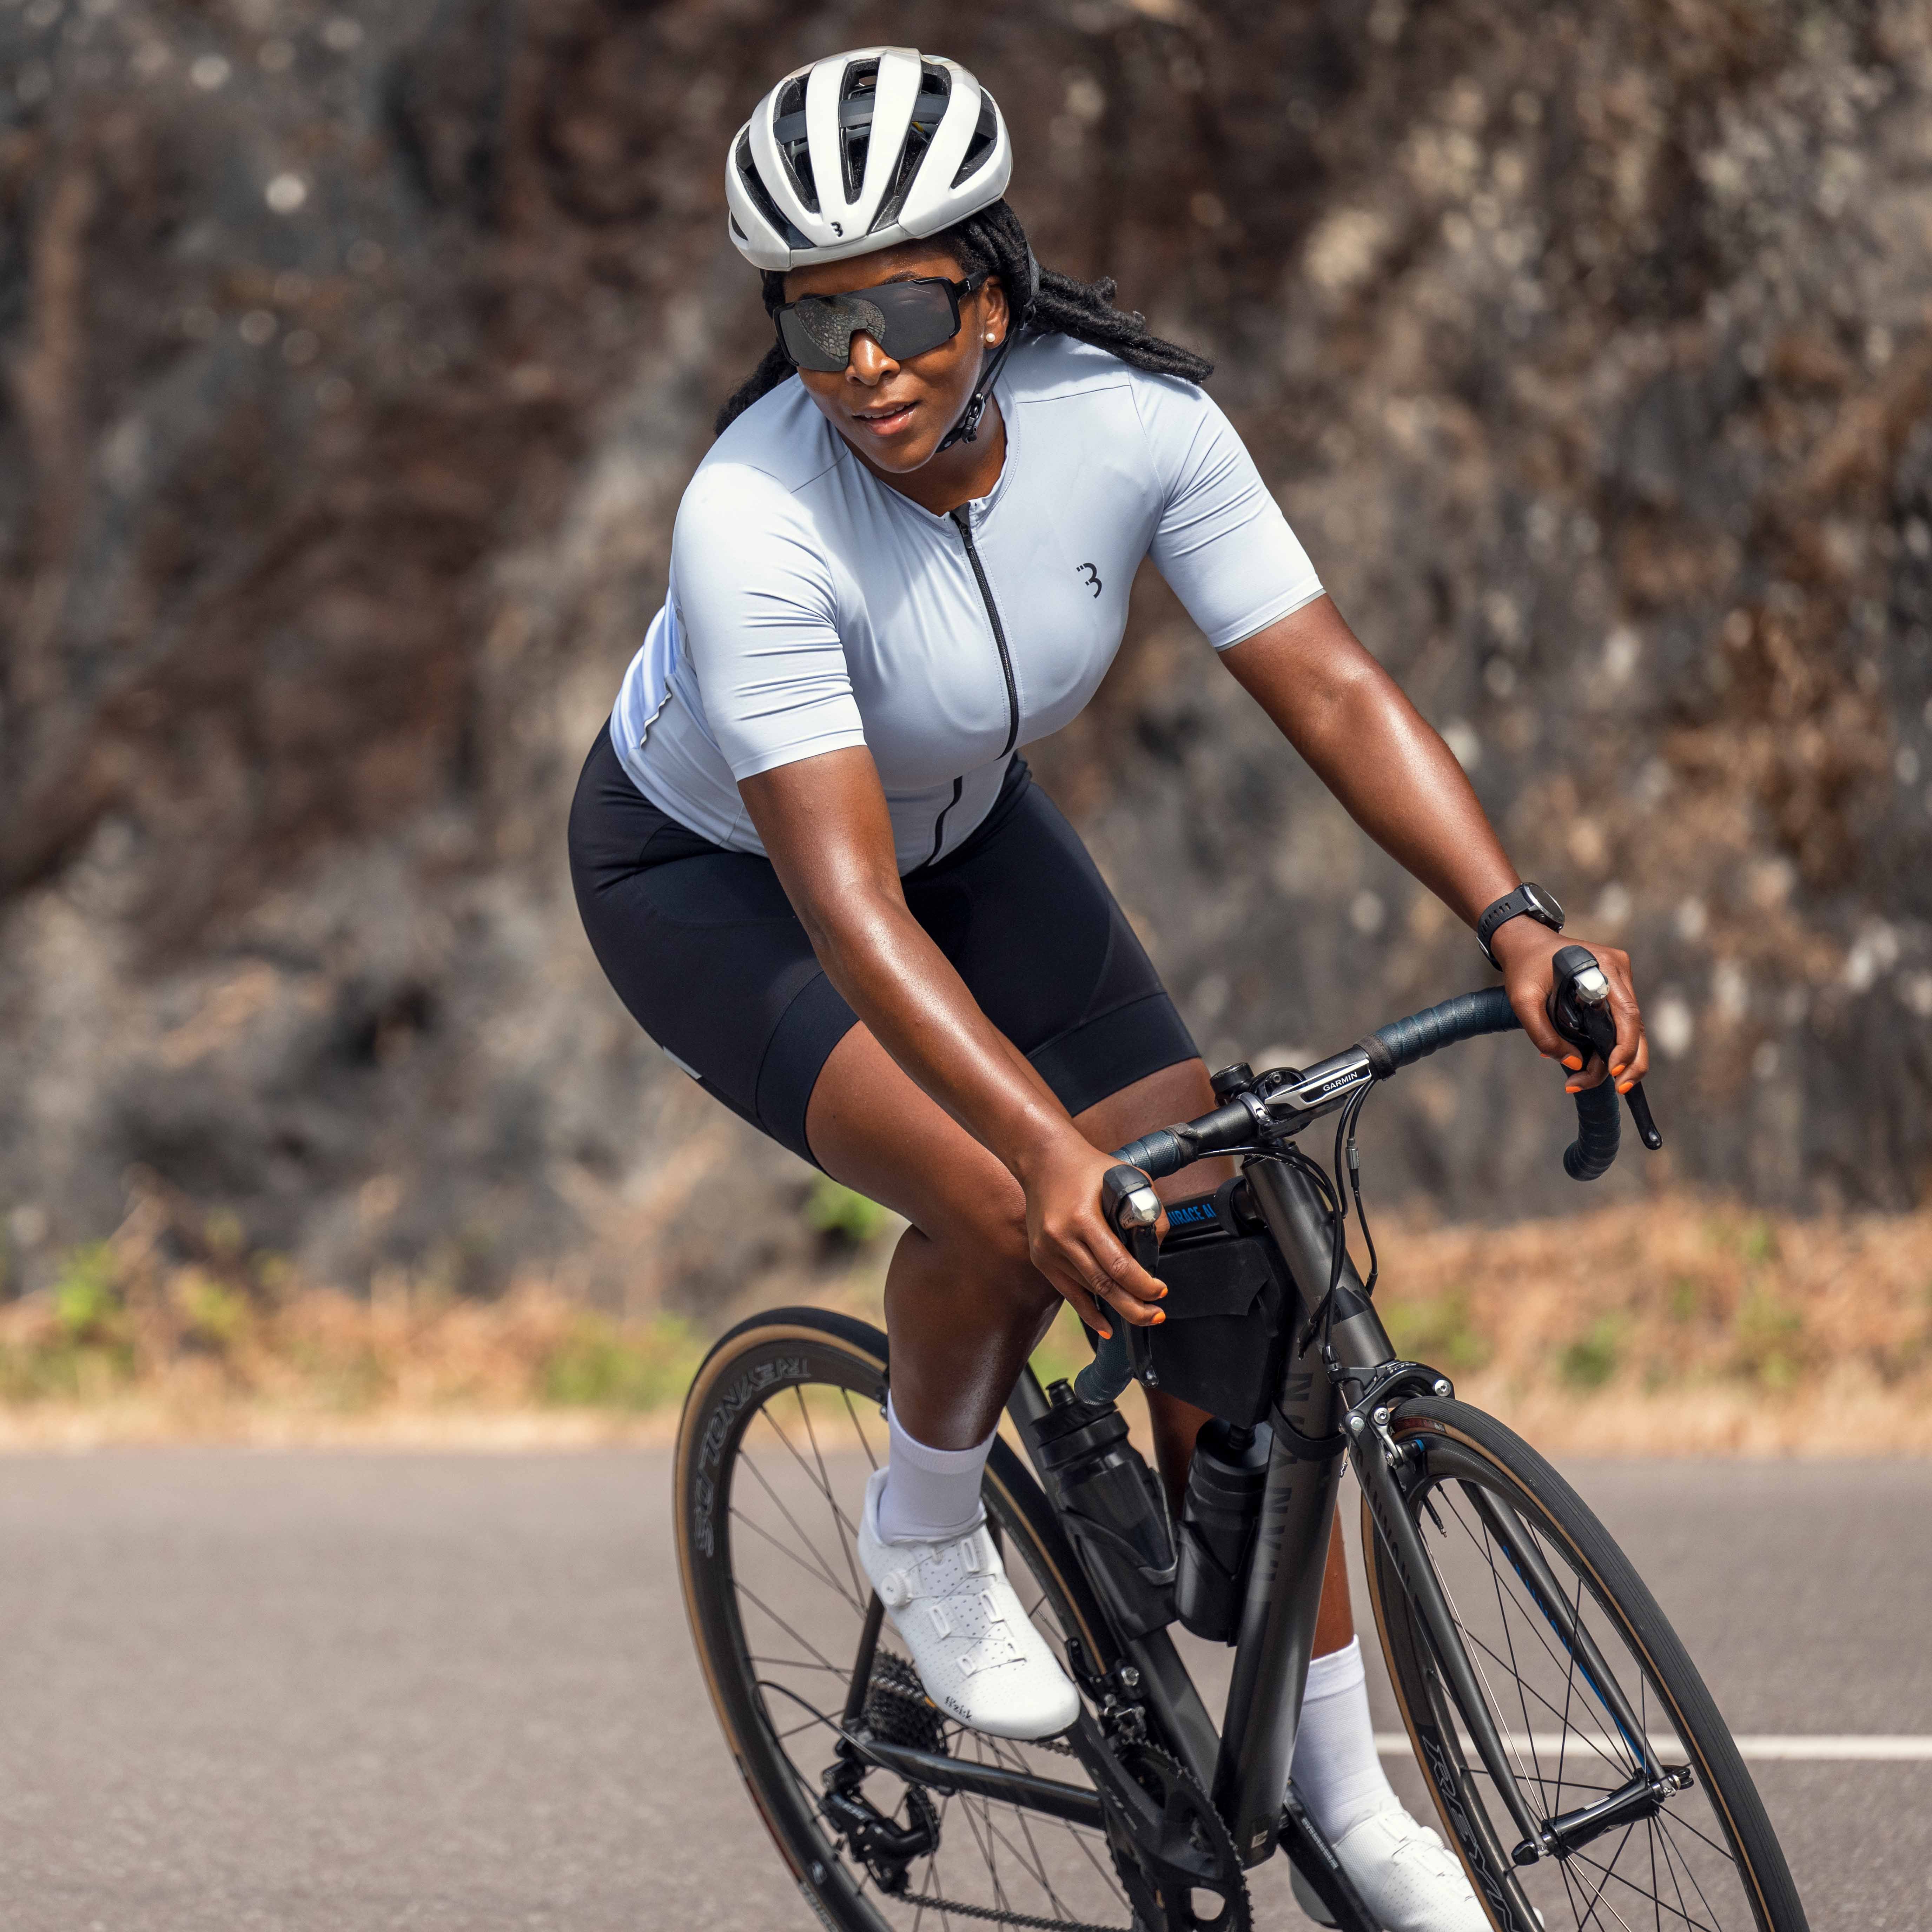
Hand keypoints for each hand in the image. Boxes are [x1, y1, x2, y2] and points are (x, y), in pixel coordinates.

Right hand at [1015, 1130, 1168, 1339]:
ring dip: (1115, 1307)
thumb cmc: (1088, 1167)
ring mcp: (1047, 1251)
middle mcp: (1060, 1238)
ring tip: (1140, 1314)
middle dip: (1133, 1306)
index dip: (1142, 1284)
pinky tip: (1106, 1326)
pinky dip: (1089, 1311)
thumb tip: (1156, 1245)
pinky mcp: (1041, 1258)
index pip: (1118, 1264)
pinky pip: (1068, 1293)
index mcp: (1082, 1218)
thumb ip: (1149, 1210)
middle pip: (1103, 1285)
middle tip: (1156, 1316)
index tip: (1160, 1291)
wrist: (1043, 1159)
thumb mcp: (1128, 1177)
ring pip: (1087, 1290)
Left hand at [1490, 919, 1650, 1095]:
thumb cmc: (1523, 967)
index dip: (1626, 1048)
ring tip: (1582, 1081)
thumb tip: (1574, 1063)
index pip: (1628, 1015)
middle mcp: (1619, 972)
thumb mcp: (1522, 1001)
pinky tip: (1589, 1064)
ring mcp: (1618, 980)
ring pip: (1628, 1028)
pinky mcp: (1612, 988)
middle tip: (1617, 1090)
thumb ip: (1544, 1033)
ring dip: (1614, 1058)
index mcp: (1605, 967)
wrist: (1522, 942)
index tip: (1615, 1072)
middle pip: (1636, 1026)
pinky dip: (1608, 1045)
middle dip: (1628, 1062)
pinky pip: (1617, 1021)